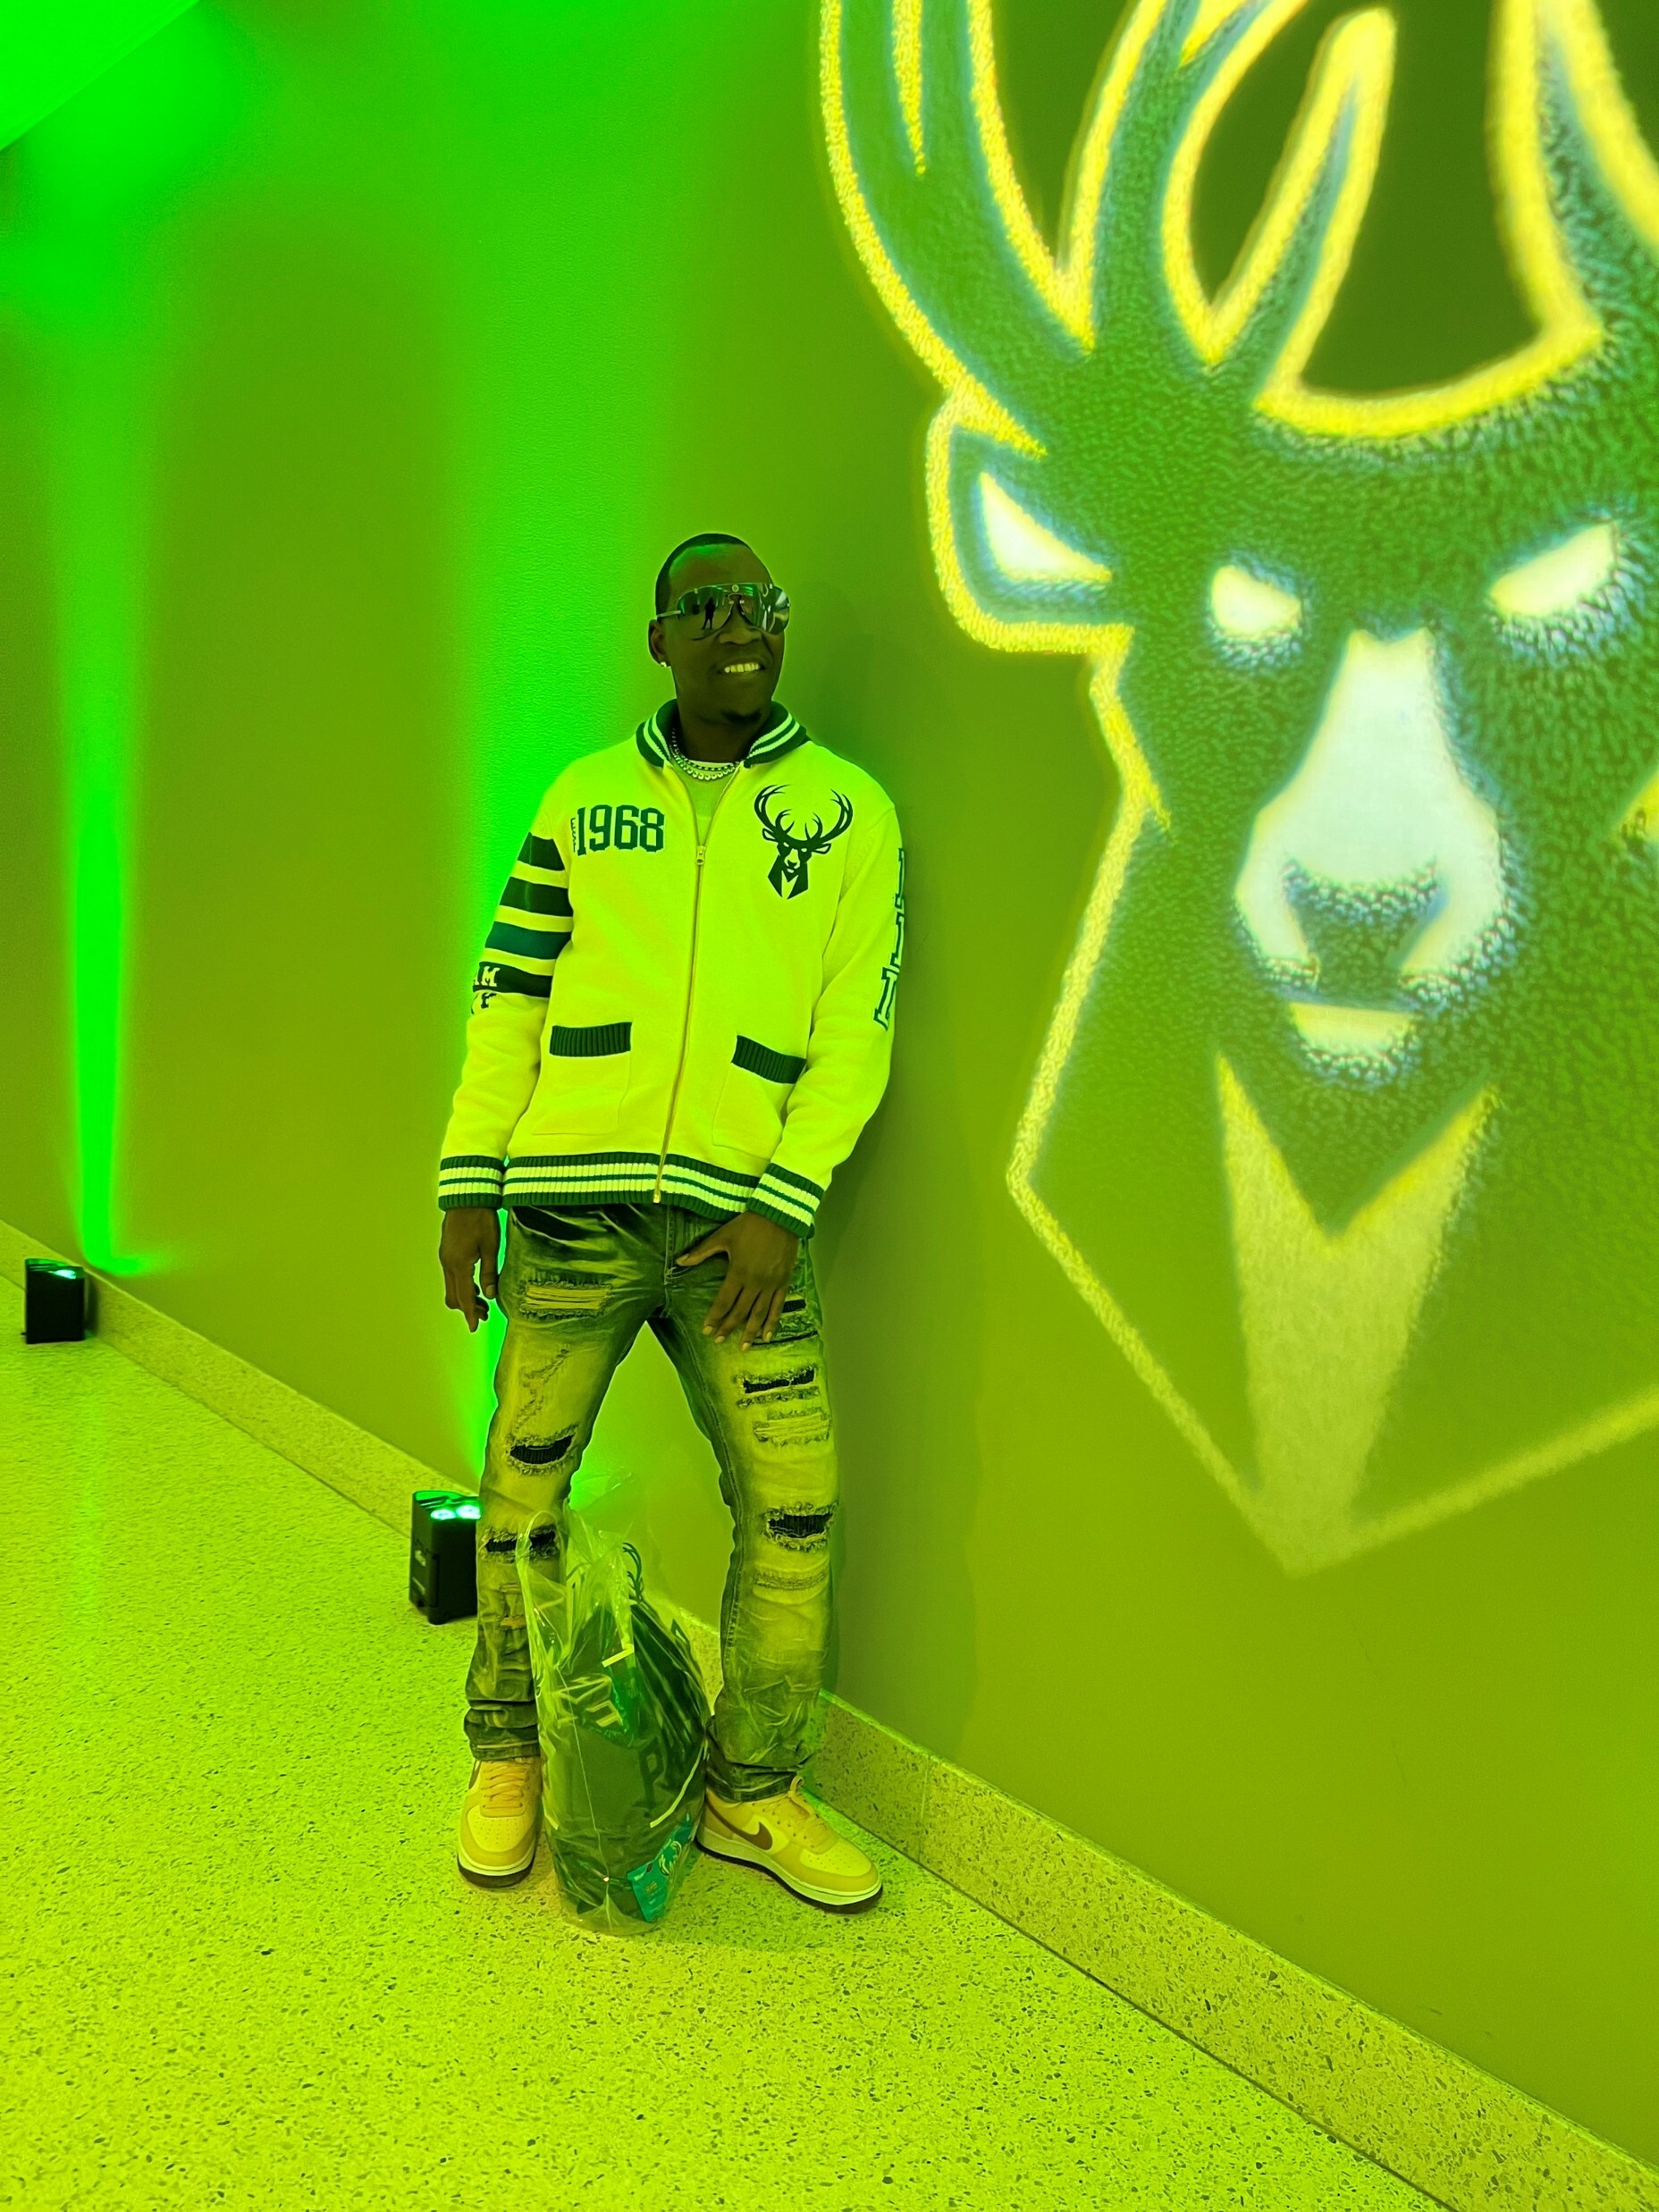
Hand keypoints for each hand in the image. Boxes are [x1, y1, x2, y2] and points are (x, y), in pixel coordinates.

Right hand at [440, 1207, 500, 1331]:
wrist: (466, 1196)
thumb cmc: (482, 1218)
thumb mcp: (491, 1246)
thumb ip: (489, 1272)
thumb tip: (490, 1296)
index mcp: (459, 1263)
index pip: (464, 1297)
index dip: (470, 1314)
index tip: (475, 1328)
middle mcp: (448, 1263)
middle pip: (454, 1296)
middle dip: (467, 1308)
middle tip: (485, 1314)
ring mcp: (445, 1257)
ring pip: (451, 1287)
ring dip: (465, 1297)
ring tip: (483, 1303)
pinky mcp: (446, 1252)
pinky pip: (451, 1276)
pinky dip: (461, 1286)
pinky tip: (475, 1286)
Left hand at [676, 1210, 799, 1348]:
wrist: (780, 1215)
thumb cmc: (749, 1225)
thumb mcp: (722, 1236)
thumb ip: (701, 1252)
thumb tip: (679, 1261)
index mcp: (738, 1272)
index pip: (723, 1301)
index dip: (714, 1317)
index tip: (707, 1330)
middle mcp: (754, 1282)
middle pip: (740, 1311)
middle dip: (728, 1327)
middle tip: (719, 1340)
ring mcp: (770, 1284)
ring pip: (759, 1314)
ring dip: (750, 1332)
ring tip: (744, 1347)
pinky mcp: (783, 1282)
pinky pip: (778, 1306)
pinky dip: (772, 1322)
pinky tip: (767, 1335)